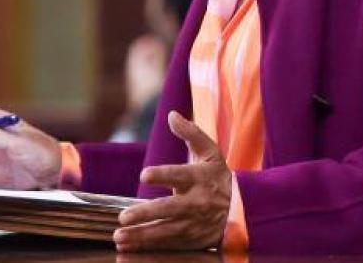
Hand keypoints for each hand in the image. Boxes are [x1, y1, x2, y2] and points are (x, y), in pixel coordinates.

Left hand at [114, 111, 230, 250]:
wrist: (242, 208)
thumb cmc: (218, 176)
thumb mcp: (210, 152)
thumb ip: (191, 133)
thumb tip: (172, 115)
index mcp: (200, 177)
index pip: (180, 175)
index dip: (163, 175)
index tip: (144, 175)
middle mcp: (197, 202)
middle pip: (170, 209)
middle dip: (146, 213)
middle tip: (124, 216)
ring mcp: (195, 224)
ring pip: (166, 231)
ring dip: (142, 235)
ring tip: (120, 236)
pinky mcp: (193, 240)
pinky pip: (168, 245)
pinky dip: (148, 247)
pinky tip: (129, 247)